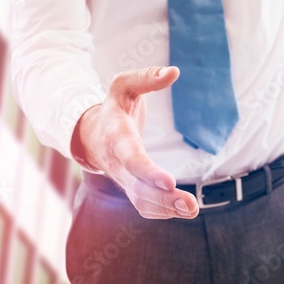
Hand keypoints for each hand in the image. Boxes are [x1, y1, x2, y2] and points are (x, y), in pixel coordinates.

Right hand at [71, 66, 199, 219]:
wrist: (91, 134)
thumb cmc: (113, 107)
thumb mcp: (124, 85)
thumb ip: (147, 77)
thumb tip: (174, 71)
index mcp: (116, 136)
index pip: (131, 157)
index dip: (148, 171)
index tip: (169, 182)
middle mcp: (117, 162)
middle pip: (138, 186)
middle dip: (163, 198)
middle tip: (190, 205)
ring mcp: (122, 178)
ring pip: (142, 201)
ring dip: (167, 209)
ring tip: (192, 209)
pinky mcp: (131, 188)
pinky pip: (144, 206)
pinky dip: (162, 211)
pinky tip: (183, 210)